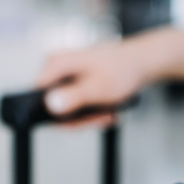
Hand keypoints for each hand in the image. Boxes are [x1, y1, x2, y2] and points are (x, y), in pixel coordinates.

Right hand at [37, 28, 183, 127]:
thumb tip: (51, 105)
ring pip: (68, 110)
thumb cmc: (123, 69)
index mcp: (55, 65)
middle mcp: (56, 68)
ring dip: (89, 117)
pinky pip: (77, 104)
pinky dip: (93, 111)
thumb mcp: (97, 88)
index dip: (61, 118)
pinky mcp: (75, 81)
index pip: (40, 101)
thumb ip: (74, 97)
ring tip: (108, 113)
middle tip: (102, 118)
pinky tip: (108, 110)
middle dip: (81, 119)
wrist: (143, 62)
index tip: (85, 121)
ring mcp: (66, 75)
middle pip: (55, 109)